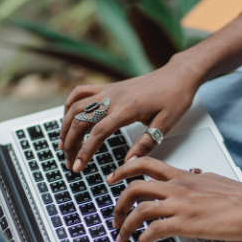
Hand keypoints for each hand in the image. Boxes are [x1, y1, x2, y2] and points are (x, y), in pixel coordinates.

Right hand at [60, 58, 199, 171]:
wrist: (178, 75)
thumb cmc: (175, 99)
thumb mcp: (165, 125)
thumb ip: (145, 145)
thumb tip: (128, 164)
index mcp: (127, 109)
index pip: (98, 132)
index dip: (85, 151)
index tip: (78, 167)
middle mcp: (113, 97)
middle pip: (81, 120)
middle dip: (70, 143)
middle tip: (70, 162)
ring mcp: (108, 90)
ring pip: (76, 106)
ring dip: (65, 127)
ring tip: (64, 146)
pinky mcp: (108, 87)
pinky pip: (80, 92)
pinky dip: (69, 105)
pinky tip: (68, 119)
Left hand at [106, 157, 241, 241]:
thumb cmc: (239, 195)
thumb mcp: (211, 179)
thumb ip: (194, 178)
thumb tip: (189, 175)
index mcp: (182, 176)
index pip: (146, 165)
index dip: (123, 169)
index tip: (112, 177)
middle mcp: (177, 187)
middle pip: (134, 187)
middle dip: (118, 204)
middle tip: (115, 217)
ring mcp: (180, 205)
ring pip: (139, 209)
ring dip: (125, 225)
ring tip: (122, 237)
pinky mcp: (185, 223)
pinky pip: (153, 231)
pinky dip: (142, 241)